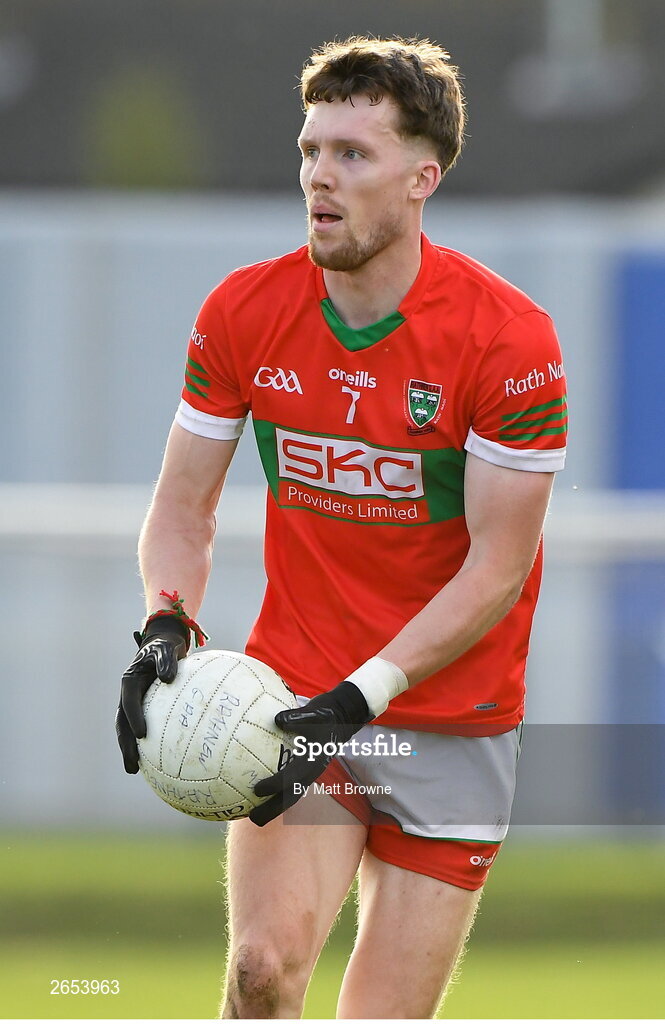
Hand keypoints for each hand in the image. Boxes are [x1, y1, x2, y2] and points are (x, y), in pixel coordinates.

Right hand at [115, 616, 188, 773]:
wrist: (164, 643)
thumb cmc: (166, 645)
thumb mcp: (167, 648)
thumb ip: (166, 661)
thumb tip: (167, 679)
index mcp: (129, 680)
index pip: (129, 702)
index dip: (134, 718)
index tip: (142, 734)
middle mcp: (128, 694)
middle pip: (123, 723)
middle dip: (125, 744)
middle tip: (131, 765)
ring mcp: (134, 702)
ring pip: (128, 729)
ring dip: (129, 749)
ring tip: (134, 770)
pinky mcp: (143, 708)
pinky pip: (144, 726)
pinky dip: (145, 743)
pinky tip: (155, 760)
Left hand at [249, 680, 372, 825]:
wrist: (341, 717)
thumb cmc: (325, 713)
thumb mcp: (314, 712)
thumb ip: (297, 716)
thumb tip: (277, 719)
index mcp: (312, 761)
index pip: (292, 778)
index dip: (275, 785)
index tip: (257, 789)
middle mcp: (310, 772)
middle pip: (290, 797)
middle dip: (272, 810)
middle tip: (252, 818)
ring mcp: (307, 773)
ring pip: (289, 795)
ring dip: (272, 807)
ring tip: (251, 815)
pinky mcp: (302, 769)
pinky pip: (287, 785)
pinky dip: (273, 793)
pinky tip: (255, 793)